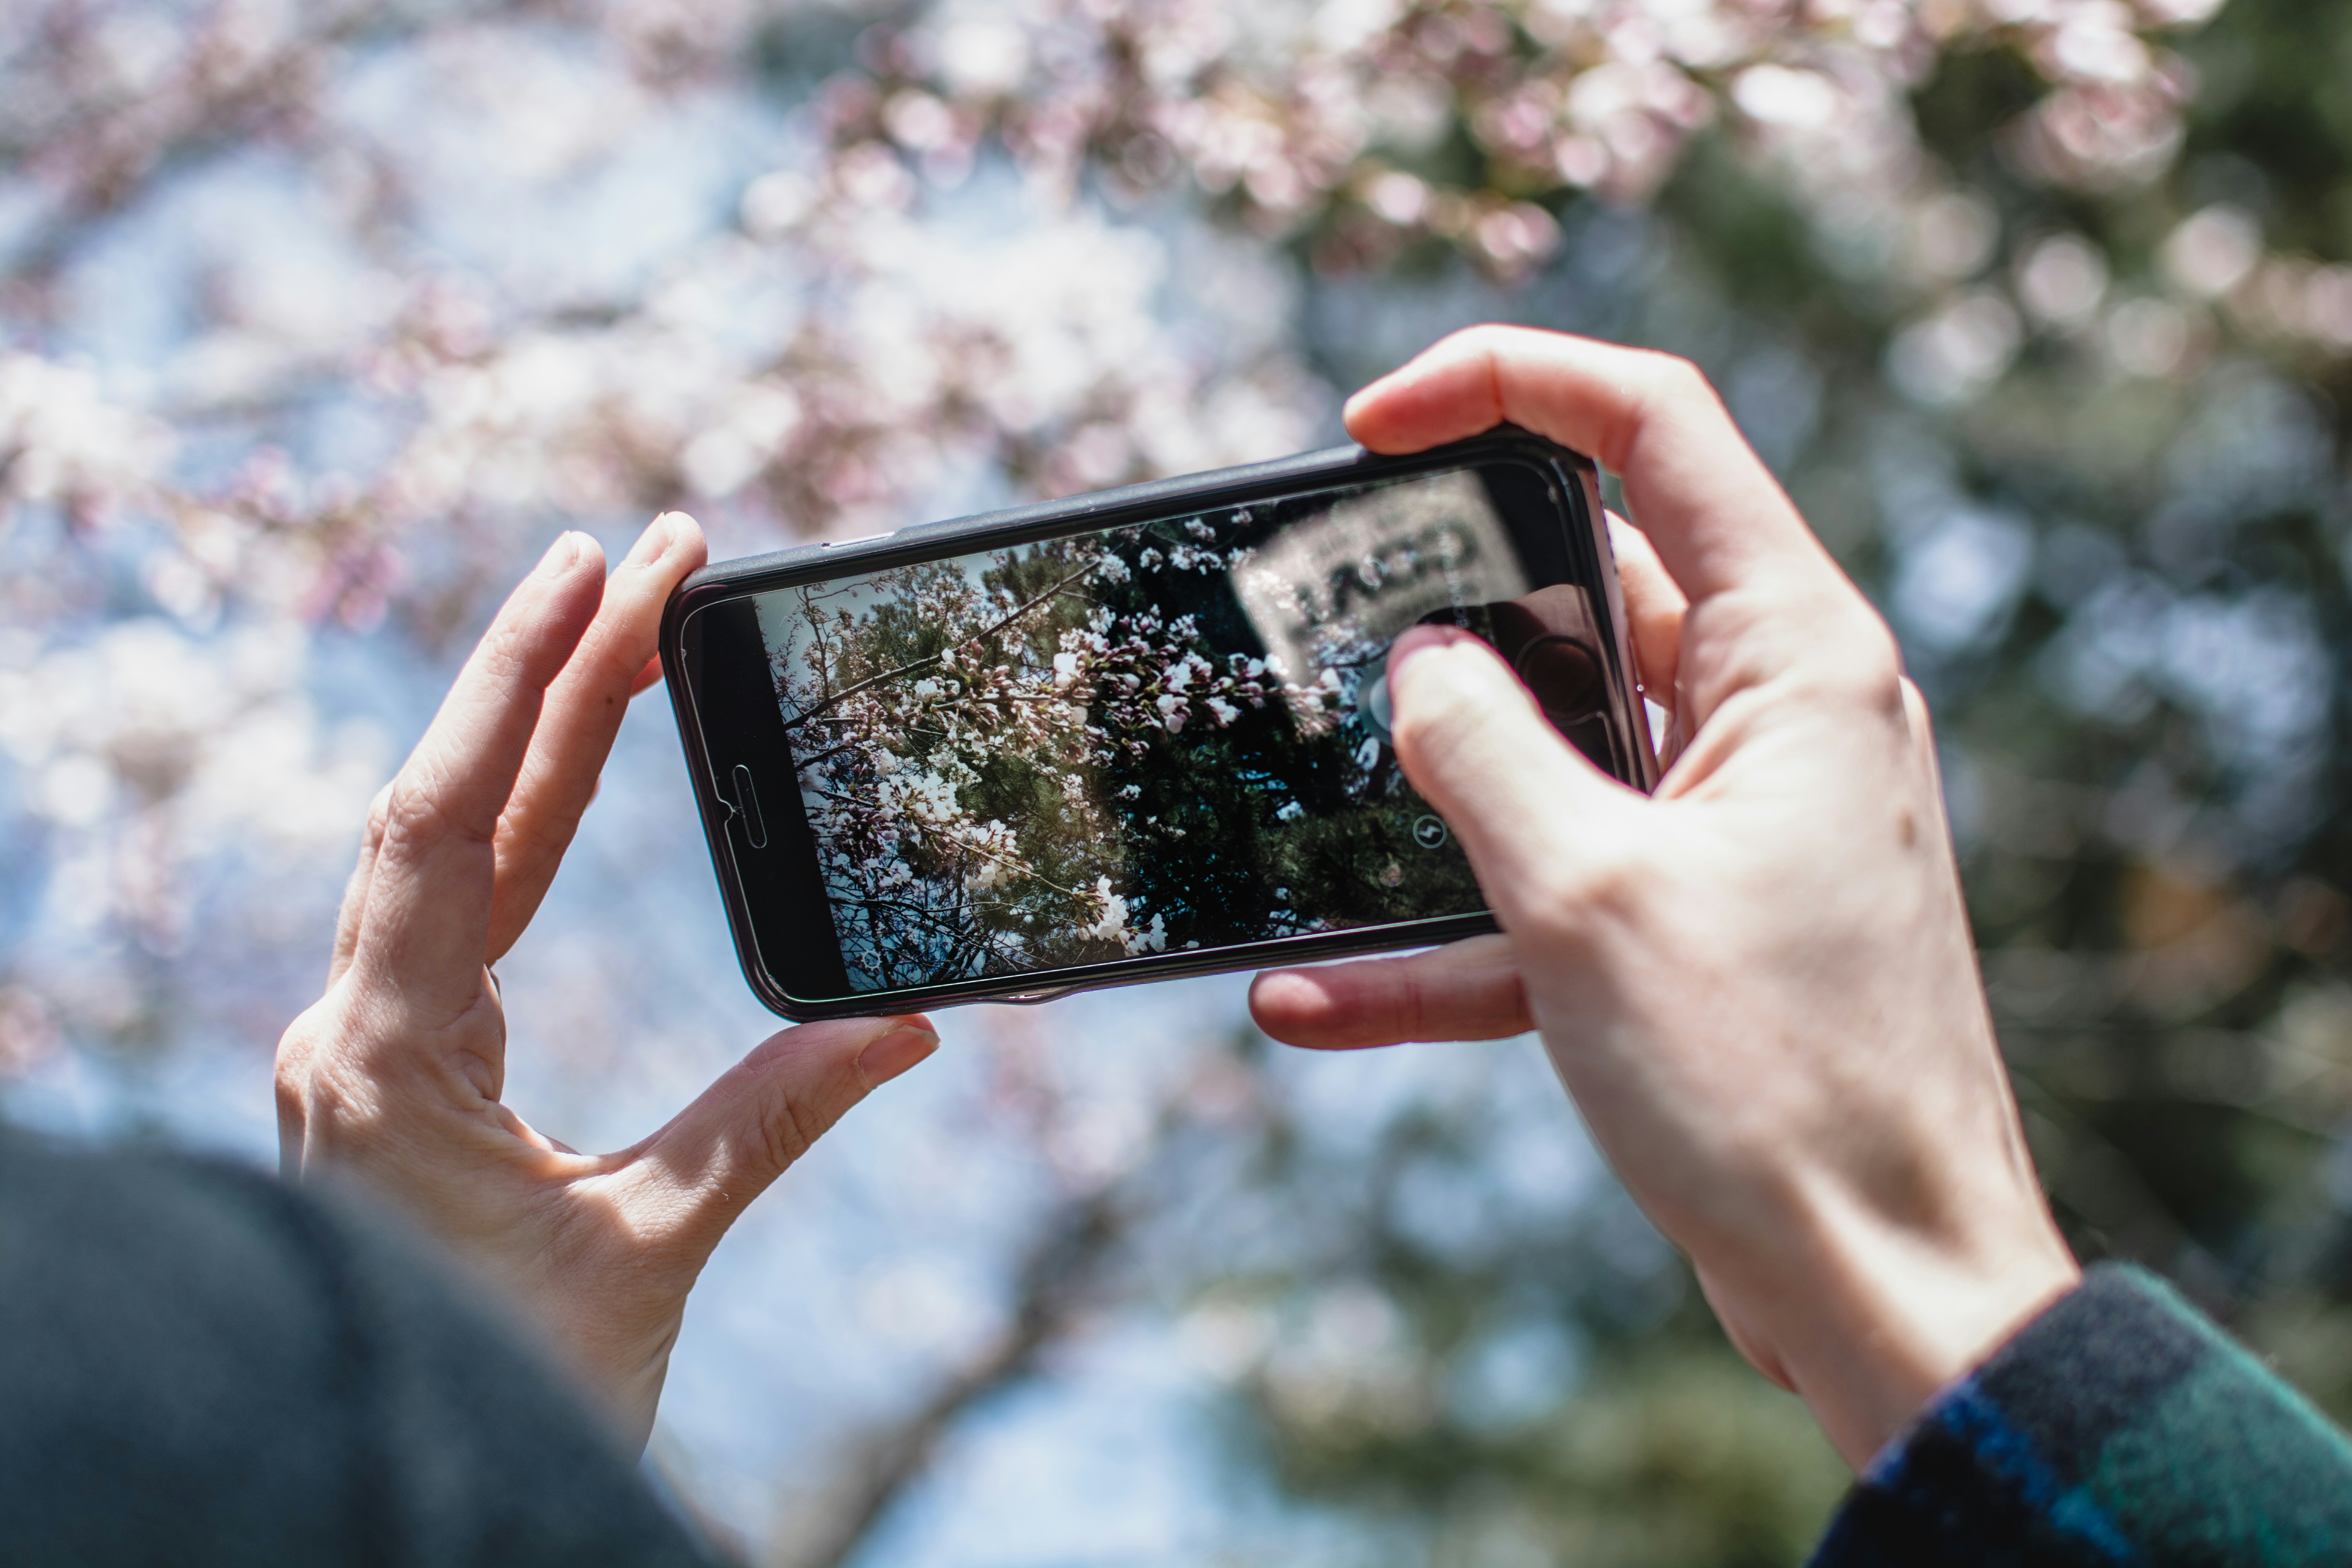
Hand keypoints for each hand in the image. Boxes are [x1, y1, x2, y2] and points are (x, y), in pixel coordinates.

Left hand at [275, 513, 937, 1449]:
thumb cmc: (511, 1384)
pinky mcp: (397, 1071)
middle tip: (650, 556)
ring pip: (444, 848)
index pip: (445, 820)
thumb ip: (771, 1122)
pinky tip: (563, 772)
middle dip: (554, 671)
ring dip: (533, 733)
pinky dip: (517, 818)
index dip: (522, 682)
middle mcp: (356, 1031)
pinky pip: (451, 910)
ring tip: (622, 627)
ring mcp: (368, 1048)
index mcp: (390, 1056)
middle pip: (450, 804)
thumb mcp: (649, 1252)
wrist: (400, 1494)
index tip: (596, 571)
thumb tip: (905, 1027)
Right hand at [1249, 327, 2078, 1467]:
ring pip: (1552, 748)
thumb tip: (1419, 663)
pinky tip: (1311, 996)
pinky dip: (1446, 935)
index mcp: (1789, 655)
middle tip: (1315, 622)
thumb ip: (1481, 750)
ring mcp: (1734, 818)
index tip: (1373, 423)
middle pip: (1587, 583)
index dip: (1509, 381)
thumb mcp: (1587, 896)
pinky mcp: (1695, 917)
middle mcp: (1772, 713)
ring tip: (1297, 803)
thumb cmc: (1774, 1084)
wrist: (1885, 1287)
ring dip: (1426, 790)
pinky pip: (1550, 888)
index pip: (1655, 427)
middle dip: (1440, 600)